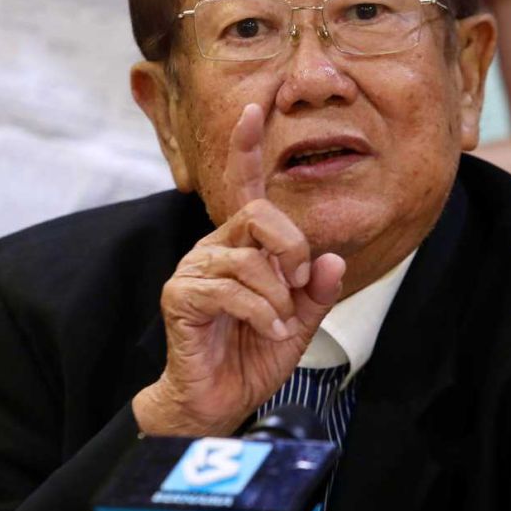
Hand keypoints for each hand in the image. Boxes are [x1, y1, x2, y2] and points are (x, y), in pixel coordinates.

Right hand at [134, 104, 345, 435]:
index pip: (244, 187)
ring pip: (249, 259)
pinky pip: (228, 289)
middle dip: (291, 248)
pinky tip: (266, 330)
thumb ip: (315, 290)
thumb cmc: (252, 355)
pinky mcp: (180, 296)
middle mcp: (214, 248)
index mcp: (242, 245)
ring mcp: (193, 269)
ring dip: (276, 296)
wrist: (218, 401)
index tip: (255, 109)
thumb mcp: (299, 320)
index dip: (246, 147)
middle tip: (297, 285)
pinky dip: (259, 312)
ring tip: (278, 324)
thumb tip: (330, 259)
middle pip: (258, 213)